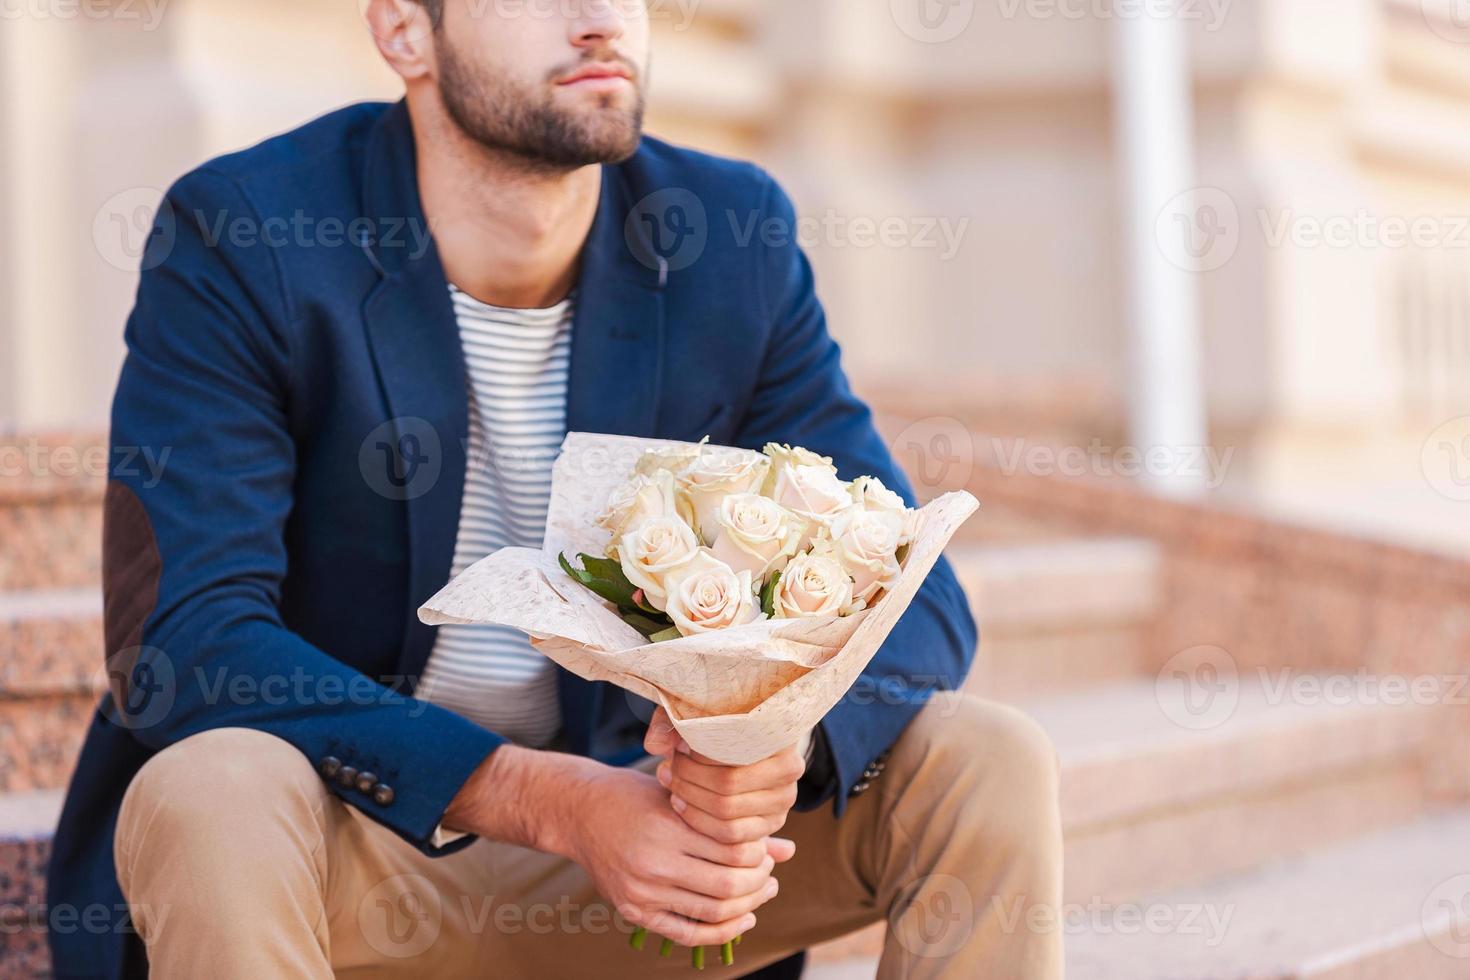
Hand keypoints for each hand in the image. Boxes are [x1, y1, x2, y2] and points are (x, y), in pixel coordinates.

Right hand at [444, 745, 793, 947]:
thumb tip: (788, 849)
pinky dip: (722, 932)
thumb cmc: (634, 794)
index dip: (759, 853)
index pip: (733, 850)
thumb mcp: (682, 796)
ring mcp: (642, 892)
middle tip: (768, 873)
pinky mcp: (634, 911)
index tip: (765, 847)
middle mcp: (654, 864)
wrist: (578, 811)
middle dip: (758, 882)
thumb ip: (731, 825)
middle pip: (728, 885)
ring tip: (760, 891)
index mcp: (667, 827)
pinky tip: (742, 918)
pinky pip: (688, 933)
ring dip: (747, 905)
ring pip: (713, 912)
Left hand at [645, 707, 805, 845]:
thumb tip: (654, 745)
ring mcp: (784, 798)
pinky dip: (699, 821)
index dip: (699, 751)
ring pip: (726, 812)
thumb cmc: (718, 721)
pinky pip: (731, 835)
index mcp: (780, 731)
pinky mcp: (772, 823)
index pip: (734, 747)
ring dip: (690, 799)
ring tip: (670, 783)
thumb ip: (671, 722)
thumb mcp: (696, 711)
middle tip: (666, 768)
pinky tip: (681, 803)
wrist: (746, 741)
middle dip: (688, 777)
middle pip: (728, 782)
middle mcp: (790, 766)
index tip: (676, 747)